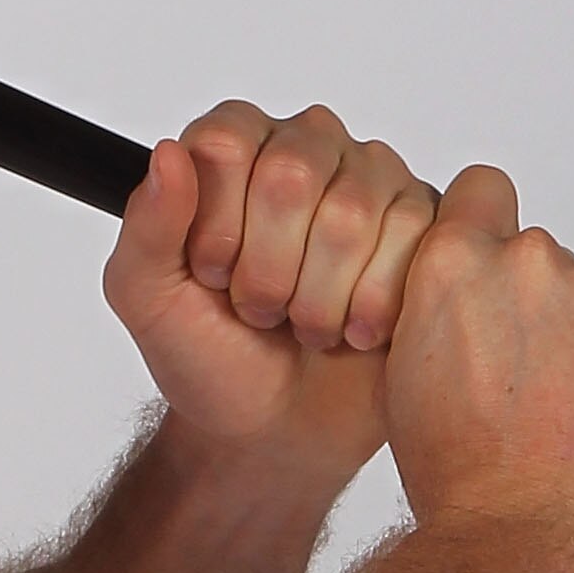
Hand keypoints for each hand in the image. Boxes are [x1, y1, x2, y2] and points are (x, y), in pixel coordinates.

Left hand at [104, 102, 438, 493]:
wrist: (275, 429)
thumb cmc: (210, 357)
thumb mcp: (148, 300)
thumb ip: (147, 225)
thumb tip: (170, 154)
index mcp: (233, 146)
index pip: (227, 143)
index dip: (218, 223)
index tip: (212, 273)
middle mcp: (306, 146)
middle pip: (291, 172)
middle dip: (268, 267)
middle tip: (259, 308)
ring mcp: (373, 179)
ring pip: (353, 212)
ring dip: (319, 296)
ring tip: (303, 321)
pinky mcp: (426, 223)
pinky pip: (413, 238)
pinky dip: (371, 306)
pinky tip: (353, 329)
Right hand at [384, 165, 573, 572]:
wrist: (520, 541)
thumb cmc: (458, 478)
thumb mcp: (404, 376)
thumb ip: (439, 313)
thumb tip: (466, 300)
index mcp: (455, 264)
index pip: (482, 191)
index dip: (486, 224)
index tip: (495, 262)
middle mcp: (531, 260)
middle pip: (545, 259)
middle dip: (542, 309)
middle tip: (532, 384)